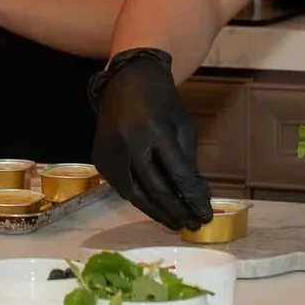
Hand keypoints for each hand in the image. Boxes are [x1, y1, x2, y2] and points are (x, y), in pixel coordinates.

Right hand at [90, 49, 212, 231]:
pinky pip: (121, 186)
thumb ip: (187, 161)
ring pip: (133, 194)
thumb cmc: (162, 101)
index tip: (205, 215)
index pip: (177, 173)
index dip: (192, 198)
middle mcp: (128, 142)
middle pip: (154, 189)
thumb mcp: (183, 126)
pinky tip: (154, 207)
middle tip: (191, 226)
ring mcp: (110, 152)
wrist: (126, 79)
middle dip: (175, 211)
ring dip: (156, 212)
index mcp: (155, 130)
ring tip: (174, 223)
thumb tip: (196, 196)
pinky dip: (139, 198)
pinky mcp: (99, 158)